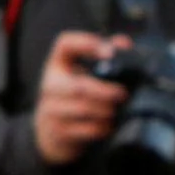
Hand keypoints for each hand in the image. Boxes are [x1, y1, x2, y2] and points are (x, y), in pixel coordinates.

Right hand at [31, 32, 126, 166]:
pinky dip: (102, 127)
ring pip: (83, 110)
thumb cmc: (72, 96)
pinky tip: (109, 125)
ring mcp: (51, 110)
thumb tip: (124, 44)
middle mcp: (50, 85)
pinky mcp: (58, 131)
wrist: (49, 131)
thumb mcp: (81, 73)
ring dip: (106, 110)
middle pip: (77, 86)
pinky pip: (85, 130)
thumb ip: (104, 54)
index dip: (86, 43)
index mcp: (57, 65)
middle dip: (104, 91)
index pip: (64, 45)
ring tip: (117, 110)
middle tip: (123, 94)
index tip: (110, 52)